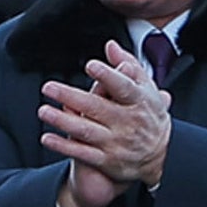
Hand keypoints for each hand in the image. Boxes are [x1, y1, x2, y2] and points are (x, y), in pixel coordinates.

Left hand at [35, 40, 174, 206]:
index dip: (107, 76)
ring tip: (44, 111)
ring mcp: (116, 143)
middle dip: (70, 96)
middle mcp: (127, 123)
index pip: (123, 87)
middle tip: (49, 87)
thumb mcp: (147, 89)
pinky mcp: (107, 160)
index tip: (91, 66)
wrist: (161, 155)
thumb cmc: (148, 114)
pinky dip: (64, 146)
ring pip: (86, 130)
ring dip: (62, 121)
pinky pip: (82, 153)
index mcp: (139, 101)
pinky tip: (48, 138)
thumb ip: (129, 66)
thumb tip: (111, 46)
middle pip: (96, 107)